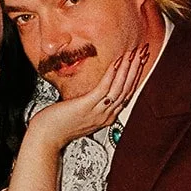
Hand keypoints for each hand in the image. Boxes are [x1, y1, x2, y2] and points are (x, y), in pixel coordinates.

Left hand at [26, 46, 149, 152]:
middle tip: (143, 53)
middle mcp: (105, 115)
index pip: (127, 94)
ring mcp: (97, 112)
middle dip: (136, 69)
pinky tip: (116, 63)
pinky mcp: (86, 106)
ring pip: (119, 89)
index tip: (140, 62)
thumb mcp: (80, 111)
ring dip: (128, 69)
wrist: (47, 137)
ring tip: (133, 54)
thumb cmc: (58, 124)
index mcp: (106, 116)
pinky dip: (111, 75)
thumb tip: (95, 89)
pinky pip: (103, 89)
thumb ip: (91, 102)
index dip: (135, 76)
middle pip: (127, 90)